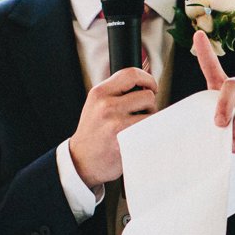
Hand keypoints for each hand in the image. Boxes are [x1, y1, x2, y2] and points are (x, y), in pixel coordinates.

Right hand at [66, 67, 157, 186]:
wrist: (81, 160)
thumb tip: (146, 82)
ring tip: (136, 128)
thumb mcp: (96, 104)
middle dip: (149, 105)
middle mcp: (106, 106)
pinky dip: (149, 134)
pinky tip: (137, 138)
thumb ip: (116, 91)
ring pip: (153, 114)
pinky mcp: (125, 140)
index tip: (151, 87)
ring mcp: (116, 124)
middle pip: (147, 95)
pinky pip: (150, 131)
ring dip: (150, 121)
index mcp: (99, 93)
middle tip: (140, 114)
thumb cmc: (94, 132)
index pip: (131, 74)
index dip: (147, 79)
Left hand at [191, 31, 234, 179]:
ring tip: (230, 145)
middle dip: (223, 104)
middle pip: (232, 84)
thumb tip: (198, 131)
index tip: (198, 35)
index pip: (214, 68)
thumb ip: (214, 123)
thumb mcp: (224, 129)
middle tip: (218, 124)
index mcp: (229, 90)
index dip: (206, 52)